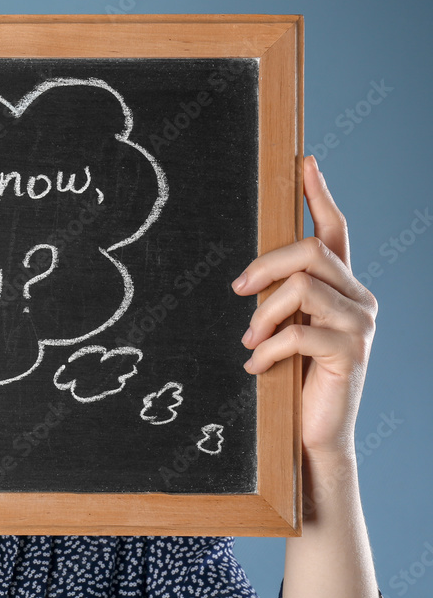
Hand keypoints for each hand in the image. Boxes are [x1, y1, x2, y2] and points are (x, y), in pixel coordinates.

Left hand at [232, 156, 377, 455]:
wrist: (312, 435)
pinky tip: (256, 367)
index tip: (304, 162)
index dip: (319, 194)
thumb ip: (281, 299)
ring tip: (249, 340)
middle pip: (310, 251)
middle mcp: (358, 297)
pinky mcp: (351, 351)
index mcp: (342, 286)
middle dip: (266, 265)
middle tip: (238, 290)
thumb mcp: (284, 330)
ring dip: (265, 315)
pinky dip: (269, 349)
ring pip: (303, 288)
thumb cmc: (293, 380)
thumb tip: (248, 276)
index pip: (334, 230)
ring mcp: (359, 324)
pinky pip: (301, 333)